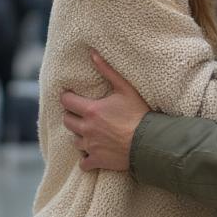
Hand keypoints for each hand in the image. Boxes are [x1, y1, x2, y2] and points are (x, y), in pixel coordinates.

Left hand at [60, 51, 149, 172]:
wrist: (149, 142)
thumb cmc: (139, 113)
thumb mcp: (125, 88)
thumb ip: (107, 70)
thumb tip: (92, 54)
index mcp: (91, 110)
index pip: (67, 102)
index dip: (66, 97)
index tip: (69, 96)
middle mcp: (87, 129)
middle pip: (67, 121)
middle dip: (71, 115)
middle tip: (79, 113)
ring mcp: (91, 146)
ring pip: (74, 141)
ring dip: (78, 135)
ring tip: (87, 132)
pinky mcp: (98, 160)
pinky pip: (83, 162)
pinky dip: (85, 158)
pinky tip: (92, 153)